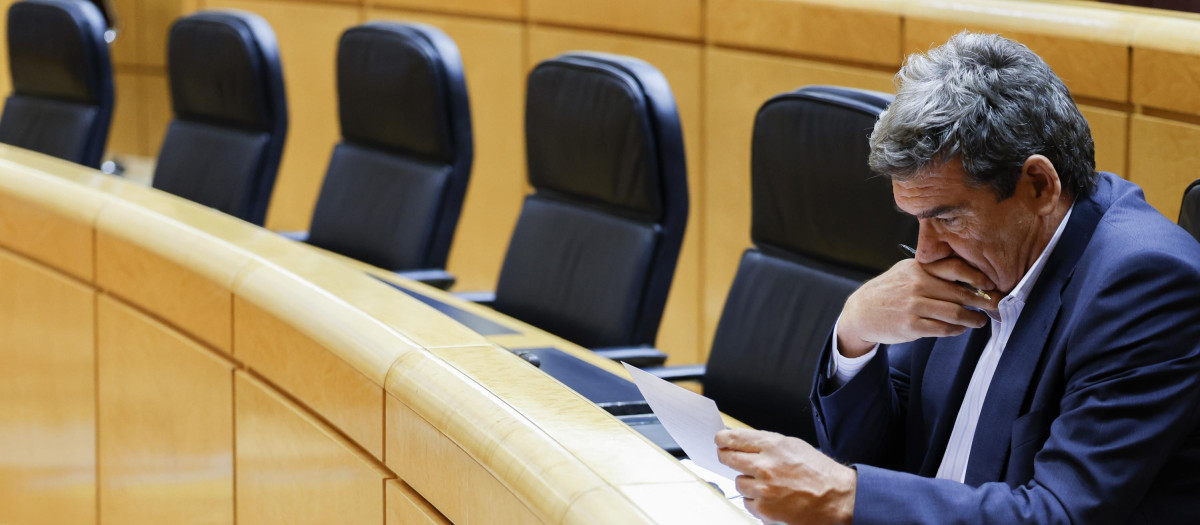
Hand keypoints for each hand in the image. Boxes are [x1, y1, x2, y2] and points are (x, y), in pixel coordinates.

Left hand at [716, 429, 855, 524]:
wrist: (836, 497)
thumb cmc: (819, 472)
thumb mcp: (793, 445)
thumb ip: (765, 443)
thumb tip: (742, 441)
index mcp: (772, 446)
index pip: (733, 438)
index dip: (722, 439)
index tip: (719, 440)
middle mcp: (765, 466)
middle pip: (728, 458)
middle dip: (726, 457)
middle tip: (729, 458)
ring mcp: (763, 489)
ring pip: (738, 482)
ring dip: (747, 482)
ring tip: (766, 483)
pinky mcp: (764, 509)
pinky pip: (747, 502)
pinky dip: (755, 500)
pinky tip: (771, 496)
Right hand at [837, 258, 998, 356]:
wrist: (861, 312)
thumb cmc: (887, 291)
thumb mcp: (904, 271)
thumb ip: (930, 270)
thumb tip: (965, 275)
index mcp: (918, 268)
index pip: (955, 268)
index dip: (978, 277)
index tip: (990, 285)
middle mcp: (917, 285)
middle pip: (961, 292)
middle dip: (983, 301)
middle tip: (994, 305)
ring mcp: (914, 306)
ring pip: (956, 313)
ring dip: (973, 319)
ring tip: (980, 320)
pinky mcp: (912, 326)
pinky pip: (944, 329)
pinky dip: (957, 330)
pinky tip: (961, 329)